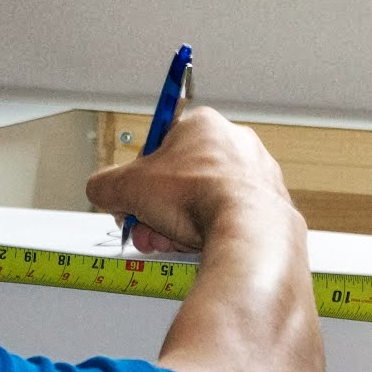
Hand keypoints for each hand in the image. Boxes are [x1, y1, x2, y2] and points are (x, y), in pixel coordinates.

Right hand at [85, 106, 295, 252]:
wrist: (248, 230)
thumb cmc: (197, 197)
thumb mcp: (127, 188)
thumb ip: (105, 186)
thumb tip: (102, 192)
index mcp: (202, 125)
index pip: (158, 147)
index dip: (139, 178)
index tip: (132, 200)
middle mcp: (234, 142)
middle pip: (180, 180)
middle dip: (157, 210)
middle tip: (147, 230)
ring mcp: (256, 172)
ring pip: (204, 201)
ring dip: (179, 225)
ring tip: (171, 243)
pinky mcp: (270, 202)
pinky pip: (228, 217)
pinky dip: (211, 232)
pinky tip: (200, 247)